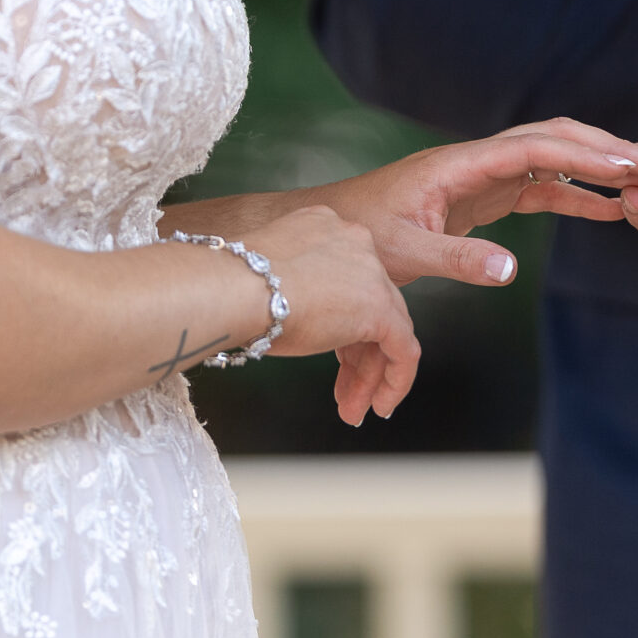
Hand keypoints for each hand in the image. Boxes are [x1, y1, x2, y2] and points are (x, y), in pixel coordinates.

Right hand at [245, 206, 421, 425]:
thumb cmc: (234, 287)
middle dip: (356, 357)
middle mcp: (355, 244)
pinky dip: (395, 381)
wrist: (234, 288)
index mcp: (327, 229)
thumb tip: (296, 320)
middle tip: (345, 389)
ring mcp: (372, 273)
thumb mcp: (270, 280)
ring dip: (368, 376)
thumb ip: (296, 291)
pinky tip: (380, 403)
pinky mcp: (381, 308)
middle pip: (369, 307)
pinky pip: (404, 350)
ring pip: (385, 330)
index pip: (348, 282)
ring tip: (352, 408)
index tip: (332, 353)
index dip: (342, 325)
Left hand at [312, 119, 637, 287]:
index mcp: (458, 165)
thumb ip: (456, 261)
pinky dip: (576, 196)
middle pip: (553, 138)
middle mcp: (476, 162)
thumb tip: (509, 269)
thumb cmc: (354, 241)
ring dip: (597, 167)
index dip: (583, 153)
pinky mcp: (483, 199)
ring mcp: (482, 177)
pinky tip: (610, 211)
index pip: (533, 147)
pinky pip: (540, 189)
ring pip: (552, 159)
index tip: (629, 165)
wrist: (324, 237)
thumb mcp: (401, 255)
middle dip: (604, 147)